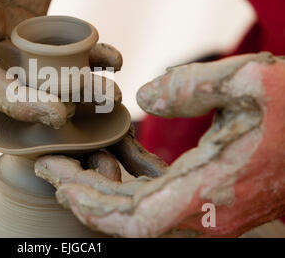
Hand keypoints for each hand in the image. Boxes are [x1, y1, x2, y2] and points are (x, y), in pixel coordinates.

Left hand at [35, 52, 284, 236]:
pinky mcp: (210, 204)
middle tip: (52, 168)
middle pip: (127, 222)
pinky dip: (127, 190)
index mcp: (211, 192)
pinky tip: (112, 165)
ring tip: (70, 166)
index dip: (89, 204)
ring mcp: (209, 215)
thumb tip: (142, 99)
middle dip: (84, 197)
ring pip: (139, 217)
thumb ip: (193, 86)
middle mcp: (206, 216)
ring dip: (101, 194)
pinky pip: (157, 205)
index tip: (57, 178)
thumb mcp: (250, 81)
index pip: (132, 219)